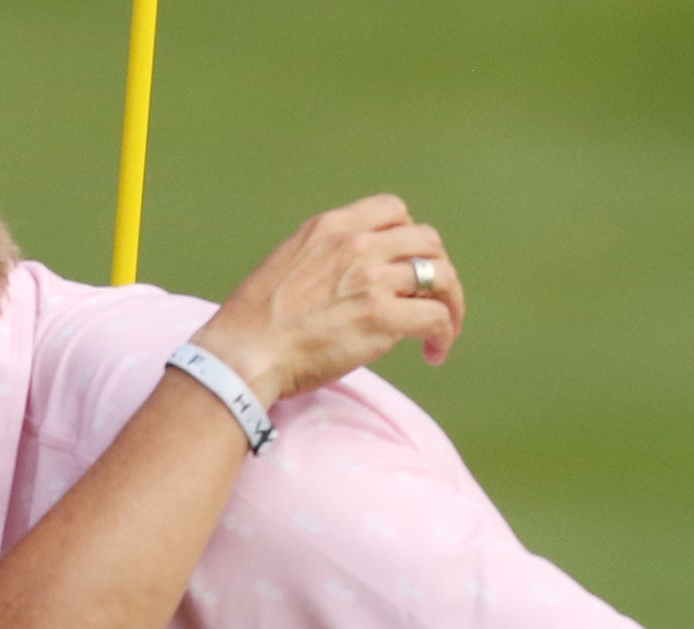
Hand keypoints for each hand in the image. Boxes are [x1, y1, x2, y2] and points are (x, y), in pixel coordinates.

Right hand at [194, 193, 464, 405]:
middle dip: (437, 269)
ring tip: (442, 332)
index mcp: (330, 227)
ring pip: (440, 276)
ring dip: (449, 304)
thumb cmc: (253, 326)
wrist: (243, 354)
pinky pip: (435, 317)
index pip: (393, 210)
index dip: (409, 237)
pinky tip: (435, 353)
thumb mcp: (285, 267)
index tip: (405, 266)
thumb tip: (340, 284)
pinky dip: (444, 334)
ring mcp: (372, 279)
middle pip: (426, 240)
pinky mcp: (383, 318)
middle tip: (433, 300)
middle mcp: (357, 244)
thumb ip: (320, 262)